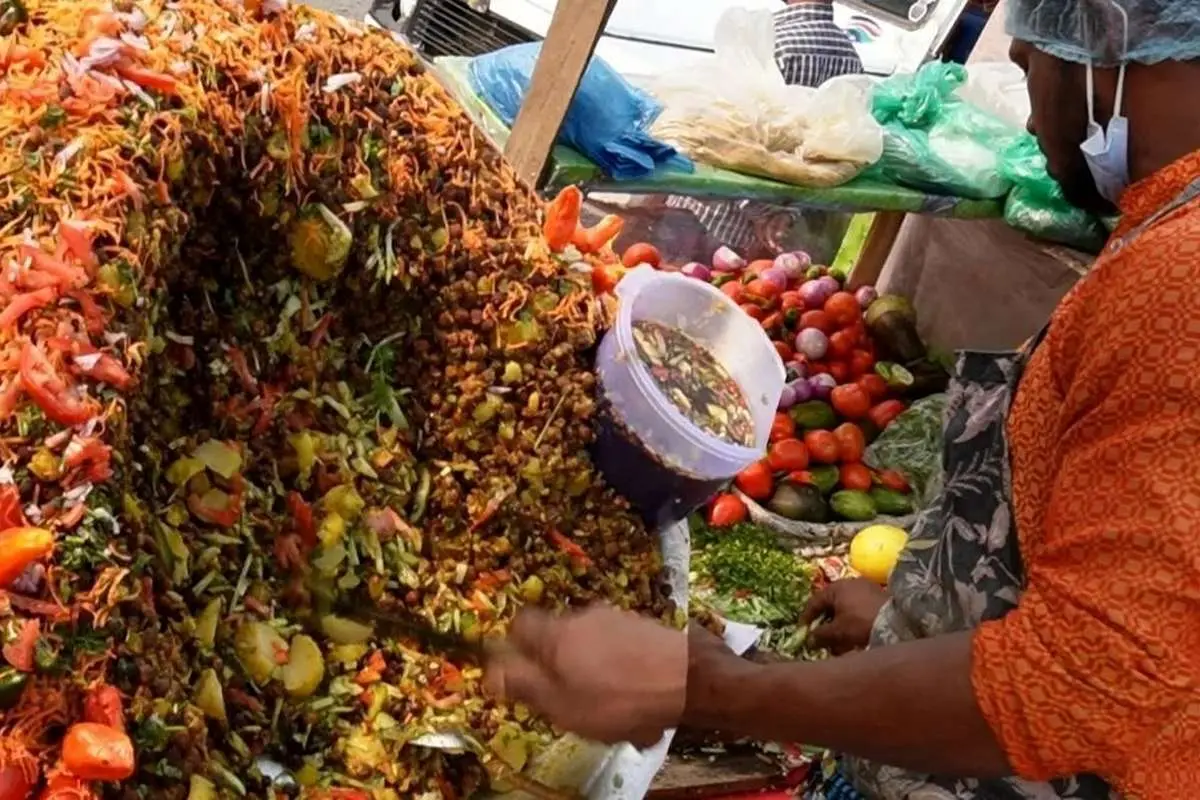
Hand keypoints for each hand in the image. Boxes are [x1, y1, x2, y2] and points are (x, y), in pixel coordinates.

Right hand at [483, 605, 687, 746]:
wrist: (689, 680)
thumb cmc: (617, 699)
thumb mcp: (561, 704)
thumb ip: (524, 685)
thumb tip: (491, 670)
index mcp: (556, 633)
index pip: (520, 624)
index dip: (513, 647)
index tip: (522, 673)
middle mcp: (584, 616)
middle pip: (558, 637)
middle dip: (561, 668)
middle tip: (570, 702)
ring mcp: (618, 618)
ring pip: (592, 648)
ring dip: (596, 675)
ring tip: (613, 710)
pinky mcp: (645, 627)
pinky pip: (622, 653)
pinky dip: (623, 674)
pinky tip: (638, 702)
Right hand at [800, 578, 888, 654]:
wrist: (897, 622)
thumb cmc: (862, 623)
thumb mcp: (838, 631)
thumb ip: (820, 635)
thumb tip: (810, 640)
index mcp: (836, 587)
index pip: (814, 602)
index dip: (806, 618)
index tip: (803, 632)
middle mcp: (849, 583)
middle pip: (830, 604)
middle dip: (825, 624)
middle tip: (821, 639)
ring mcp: (865, 588)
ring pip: (845, 608)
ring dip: (839, 625)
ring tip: (839, 642)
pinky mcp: (878, 596)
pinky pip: (858, 609)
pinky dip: (852, 621)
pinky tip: (854, 636)